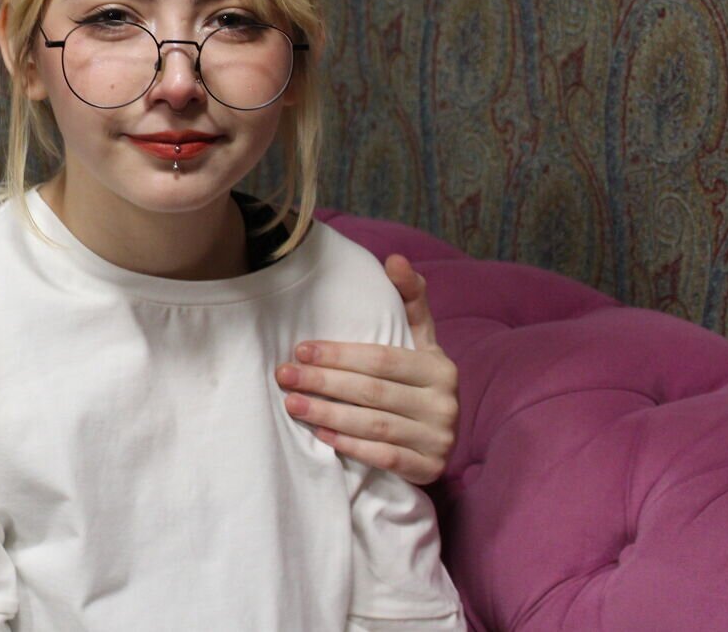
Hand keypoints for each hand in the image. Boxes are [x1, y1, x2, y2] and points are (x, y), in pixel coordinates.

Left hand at [274, 253, 458, 484]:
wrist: (438, 438)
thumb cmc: (418, 380)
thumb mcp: (421, 340)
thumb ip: (409, 300)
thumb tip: (395, 259)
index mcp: (439, 367)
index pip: (381, 359)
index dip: (339, 354)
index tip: (300, 348)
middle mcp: (443, 403)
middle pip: (372, 392)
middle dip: (323, 382)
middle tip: (284, 375)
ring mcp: (438, 438)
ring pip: (374, 426)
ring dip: (328, 415)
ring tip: (292, 404)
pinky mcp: (429, 468)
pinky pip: (385, 458)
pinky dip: (351, 447)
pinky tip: (322, 436)